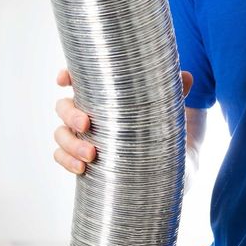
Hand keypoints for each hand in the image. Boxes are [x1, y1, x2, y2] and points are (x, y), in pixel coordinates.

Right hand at [53, 68, 194, 175]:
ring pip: (61, 134)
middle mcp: (91, 113)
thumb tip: (185, 76)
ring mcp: (85, 138)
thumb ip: (176, 92)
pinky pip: (63, 158)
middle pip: (63, 107)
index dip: (67, 76)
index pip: (80, 80)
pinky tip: (82, 168)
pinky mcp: (86, 161)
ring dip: (70, 143)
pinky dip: (67, 161)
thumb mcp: (172, 110)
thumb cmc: (168, 128)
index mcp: (106, 95)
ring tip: (92, 155)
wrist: (178, 165)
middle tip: (87, 124)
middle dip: (70, 114)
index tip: (64, 79)